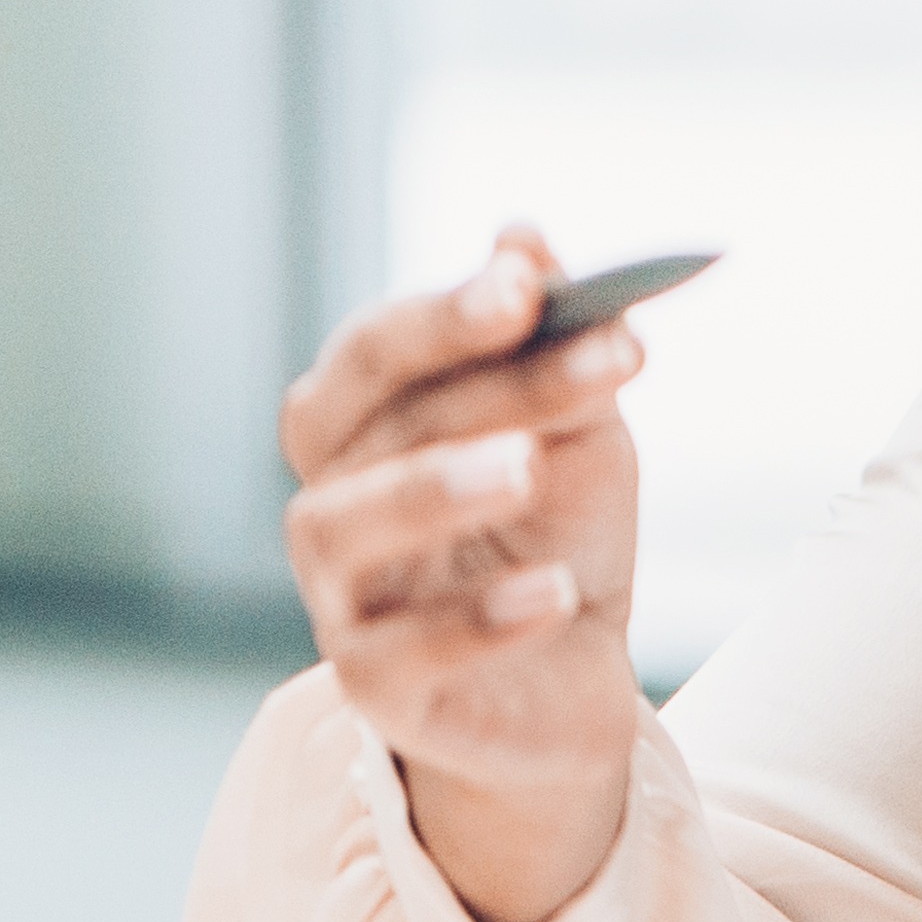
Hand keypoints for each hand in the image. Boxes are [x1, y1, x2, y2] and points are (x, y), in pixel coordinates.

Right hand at [280, 225, 653, 921]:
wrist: (573, 676)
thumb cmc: (555, 532)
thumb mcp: (577, 429)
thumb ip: (551, 339)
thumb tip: (521, 233)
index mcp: (364, 426)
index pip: (376, 353)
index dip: (444, 314)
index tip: (527, 281)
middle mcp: (330, 499)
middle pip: (363, 426)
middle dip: (474, 382)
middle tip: (591, 359)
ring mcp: (338, 596)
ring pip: (335, 528)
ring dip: (430, 487)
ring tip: (530, 467)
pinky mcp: (375, 688)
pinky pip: (400, 653)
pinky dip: (478, 619)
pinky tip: (555, 592)